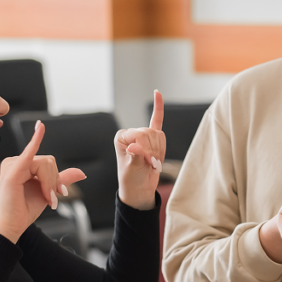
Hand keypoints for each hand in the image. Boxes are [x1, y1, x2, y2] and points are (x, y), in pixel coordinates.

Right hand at [0, 120, 86, 242]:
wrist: (11, 226)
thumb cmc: (24, 210)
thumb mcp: (48, 191)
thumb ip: (62, 179)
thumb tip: (81, 172)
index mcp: (22, 164)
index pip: (47, 162)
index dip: (55, 178)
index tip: (59, 194)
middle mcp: (16, 161)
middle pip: (48, 161)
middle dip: (54, 181)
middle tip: (51, 199)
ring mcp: (12, 165)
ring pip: (44, 163)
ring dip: (49, 184)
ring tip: (47, 199)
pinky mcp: (12, 172)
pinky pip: (29, 153)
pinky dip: (36, 139)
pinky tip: (40, 127)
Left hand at [115, 89, 165, 209]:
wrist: (139, 189)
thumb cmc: (132, 180)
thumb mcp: (131, 170)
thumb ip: (135, 157)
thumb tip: (135, 148)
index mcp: (121, 136)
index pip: (140, 134)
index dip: (146, 149)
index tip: (144, 163)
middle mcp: (131, 133)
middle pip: (150, 134)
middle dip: (153, 151)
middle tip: (149, 164)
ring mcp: (142, 135)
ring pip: (159, 136)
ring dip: (159, 151)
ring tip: (152, 162)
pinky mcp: (152, 139)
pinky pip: (157, 119)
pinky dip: (158, 106)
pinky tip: (157, 92)